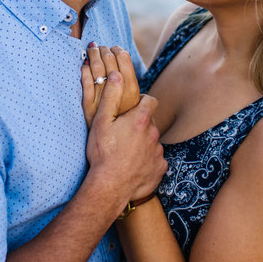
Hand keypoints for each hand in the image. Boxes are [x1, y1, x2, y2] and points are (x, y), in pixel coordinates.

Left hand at [81, 44, 140, 126]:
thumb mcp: (137, 109)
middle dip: (105, 51)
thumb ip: (132, 90)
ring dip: (94, 56)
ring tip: (92, 49)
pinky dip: (84, 71)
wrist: (118, 154)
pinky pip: (85, 84)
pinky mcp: (88, 108)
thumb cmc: (129, 129)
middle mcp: (118, 95)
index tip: (115, 48)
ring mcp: (102, 101)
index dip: (118, 51)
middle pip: (109, 63)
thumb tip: (124, 68)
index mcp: (132, 93)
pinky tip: (84, 65)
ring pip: (96, 70)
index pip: (124, 61)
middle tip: (102, 46)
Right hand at [85, 70, 165, 208]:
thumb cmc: (103, 153)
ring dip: (143, 144)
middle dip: (141, 125)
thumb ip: (111, 96)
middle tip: (123, 134)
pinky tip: (133, 167)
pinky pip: (156, 161)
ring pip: (153, 142)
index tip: (132, 109)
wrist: (110, 187)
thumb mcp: (101, 121)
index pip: (151, 101)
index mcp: (141, 120)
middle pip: (151, 123)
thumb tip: (117, 75)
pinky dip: (147, 162)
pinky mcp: (160, 169)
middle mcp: (154, 134)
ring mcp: (159, 152)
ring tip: (126, 153)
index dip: (142, 102)